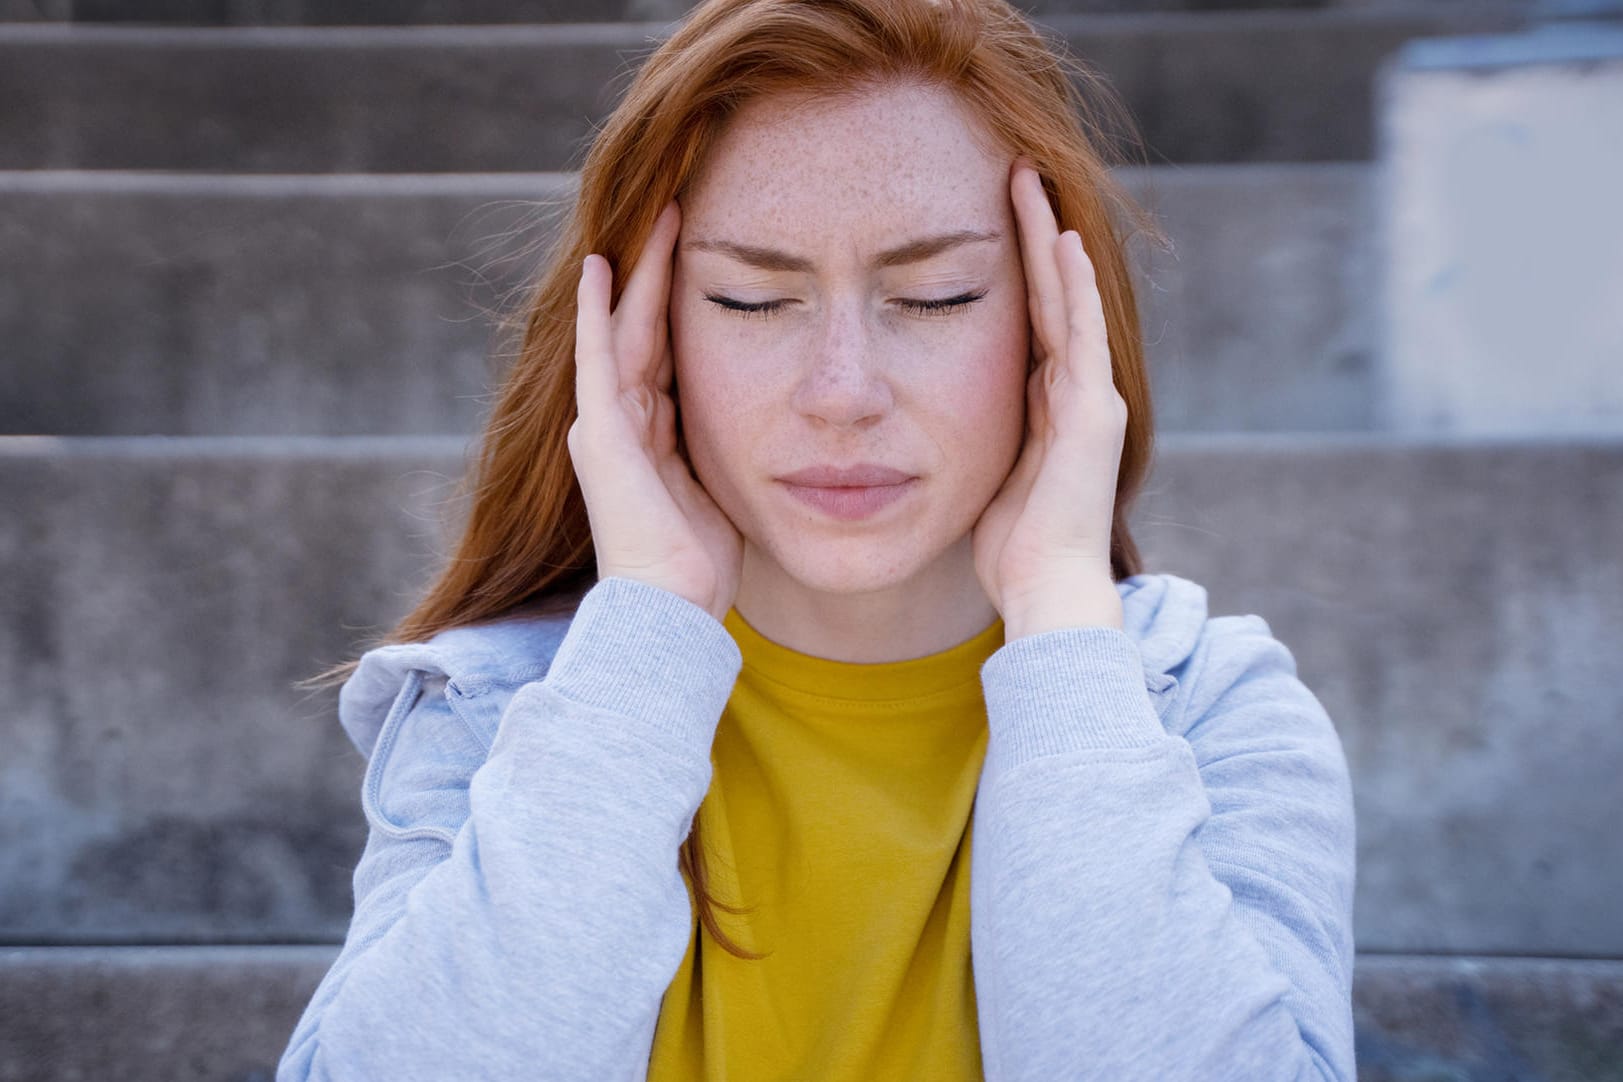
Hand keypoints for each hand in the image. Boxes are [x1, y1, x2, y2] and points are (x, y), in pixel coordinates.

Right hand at [569, 202, 742, 621]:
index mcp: (650, 436)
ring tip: (658, 218)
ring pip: (624, 330)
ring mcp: (605, 425)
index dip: (681, 304)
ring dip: (638, 274)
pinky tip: (601, 266)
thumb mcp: (723, 488)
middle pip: (643, 329)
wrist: (670, 610)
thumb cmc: (702, 566)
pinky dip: (597, 312)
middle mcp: (619, 423)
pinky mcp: (601, 433)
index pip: (666, 352)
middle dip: (660, 272)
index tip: (703, 257)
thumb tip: (771, 430)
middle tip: (679, 211)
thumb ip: (726, 452)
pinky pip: (598, 358)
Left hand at [972, 161, 1126, 637]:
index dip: (1012, 267)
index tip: (989, 217)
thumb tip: (924, 423)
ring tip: (1033, 184)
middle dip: (1033, 235)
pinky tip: (1062, 240)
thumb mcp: (979, 475)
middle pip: (1050, 296)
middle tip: (1015, 174)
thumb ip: (969, 439)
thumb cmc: (1009, 549)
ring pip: (1068, 301)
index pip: (1027, 319)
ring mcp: (1088, 398)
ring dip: (1051, 241)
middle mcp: (1074, 393)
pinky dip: (1073, 287)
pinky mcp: (1092, 411)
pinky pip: (1081, 334)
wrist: (1044, 589)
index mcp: (1045, 406)